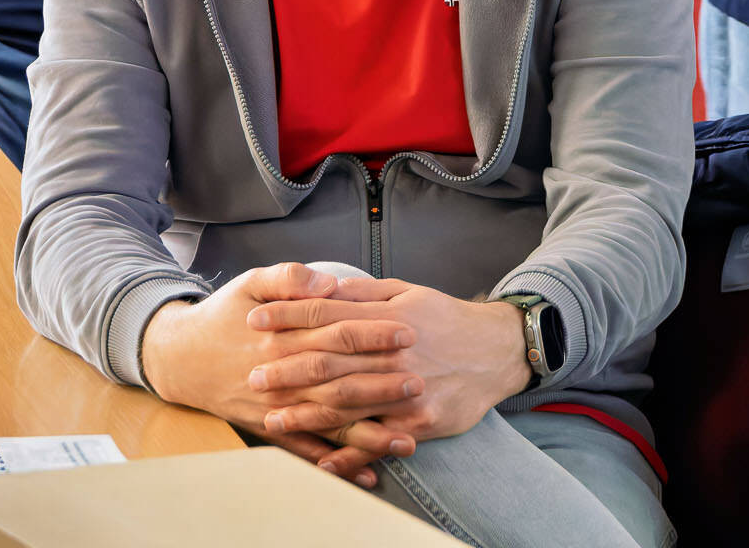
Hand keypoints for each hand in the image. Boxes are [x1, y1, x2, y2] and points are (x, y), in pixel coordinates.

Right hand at [139, 263, 420, 485]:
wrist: (182, 358)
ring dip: (368, 435)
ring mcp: (278, 407)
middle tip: (419, 384)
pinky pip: (307, 451)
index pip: (337, 333)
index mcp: (285, 334)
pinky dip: (336, 464)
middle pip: (340, 381)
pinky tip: (366, 472)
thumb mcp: (252, 281)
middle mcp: (284, 375)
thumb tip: (327, 283)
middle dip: (381, 386)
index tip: (408, 332)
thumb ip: (290, 278)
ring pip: (329, 424)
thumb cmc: (224, 313)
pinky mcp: (271, 428)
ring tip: (407, 441)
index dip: (373, 333)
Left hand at [247, 277, 530, 480]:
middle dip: (287, 368)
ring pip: (347, 403)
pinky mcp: (419, 423)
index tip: (256, 319)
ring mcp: (406, 391)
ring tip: (272, 418)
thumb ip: (364, 292)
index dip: (288, 315)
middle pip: (330, 361)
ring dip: (305, 412)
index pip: (327, 313)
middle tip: (252, 375)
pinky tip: (321, 461)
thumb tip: (323, 286)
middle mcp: (394, 354)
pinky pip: (377, 441)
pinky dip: (348, 454)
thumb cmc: (446, 318)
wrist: (496, 351)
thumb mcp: (408, 292)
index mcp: (388, 317)